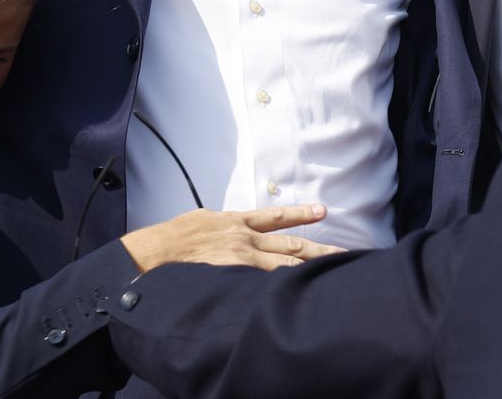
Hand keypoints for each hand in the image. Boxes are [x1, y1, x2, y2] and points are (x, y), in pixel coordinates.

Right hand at [119, 204, 344, 272]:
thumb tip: (232, 229)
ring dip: (310, 266)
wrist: (157, 250)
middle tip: (344, 252)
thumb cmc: (174, 237)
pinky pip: (265, 280)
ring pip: (284, 263)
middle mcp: (245, 238)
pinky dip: (284, 283)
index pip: (276, 217)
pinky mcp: (236, 273)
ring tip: (333, 270)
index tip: (322, 211)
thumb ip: (223, 226)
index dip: (301, 214)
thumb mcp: (203, 220)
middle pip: (290, 244)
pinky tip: (301, 289)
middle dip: (318, 248)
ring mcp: (243, 258)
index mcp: (236, 221)